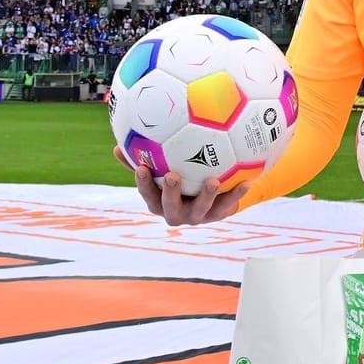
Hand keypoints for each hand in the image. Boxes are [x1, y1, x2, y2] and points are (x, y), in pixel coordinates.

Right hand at [117, 146, 245, 225]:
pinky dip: (236, 194)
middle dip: (171, 193)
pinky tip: (246, 182)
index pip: (147, 193)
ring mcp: (197, 216)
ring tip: (213, 181)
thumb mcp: (160, 169)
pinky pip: (227, 204)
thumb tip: (116, 146)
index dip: (143, 183)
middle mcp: (176, 212)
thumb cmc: (179, 178)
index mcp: (158, 201)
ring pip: (201, 209)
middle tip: (172, 176)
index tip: (141, 167)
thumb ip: (142, 158)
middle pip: (170, 207)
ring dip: (206, 196)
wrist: (209, 197)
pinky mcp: (217, 215)